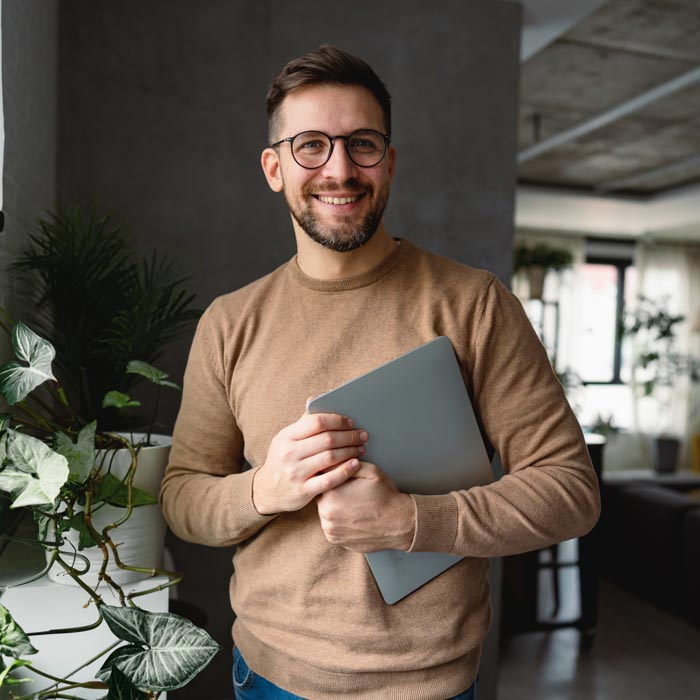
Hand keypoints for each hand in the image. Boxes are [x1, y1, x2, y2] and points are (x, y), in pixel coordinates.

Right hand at [253, 411, 367, 514]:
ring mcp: (295, 473)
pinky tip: (356, 464)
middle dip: (349, 436)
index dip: (337, 420)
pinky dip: (345, 471)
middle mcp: (289, 453)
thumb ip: (303, 423)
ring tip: (361, 448)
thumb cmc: (282, 459)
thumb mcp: (286, 439)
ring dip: (350, 451)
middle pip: (326, 439)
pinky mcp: (303, 491)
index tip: (350, 422)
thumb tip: (315, 399)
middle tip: (362, 435)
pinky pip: (329, 480)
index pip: (316, 422)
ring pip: (330, 458)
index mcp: (286, 436)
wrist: (267, 491)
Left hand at [316, 462, 415, 551]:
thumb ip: (347, 464)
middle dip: (333, 493)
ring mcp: (330, 529)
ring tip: (353, 506)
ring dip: (334, 508)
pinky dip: (338, 521)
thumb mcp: (370, 471)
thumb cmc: (385, 496)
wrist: (399, 523)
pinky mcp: (335, 540)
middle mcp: (326, 514)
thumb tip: (332, 460)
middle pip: (321, 496)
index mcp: (332, 494)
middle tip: (351, 493)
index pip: (322, 480)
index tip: (344, 480)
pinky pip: (331, 526)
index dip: (334, 478)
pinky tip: (353, 517)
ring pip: (325, 512)